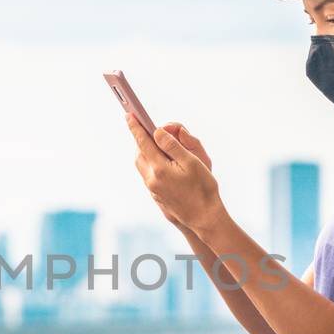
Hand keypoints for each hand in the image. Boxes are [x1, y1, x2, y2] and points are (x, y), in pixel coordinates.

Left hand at [125, 113, 224, 233]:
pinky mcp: (157, 196)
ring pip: (142, 165)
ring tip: (152, 141)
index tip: (129, 115)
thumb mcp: (192, 162)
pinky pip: (147, 174)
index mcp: (159, 169)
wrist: (205, 218)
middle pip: (139, 154)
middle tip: (143, 126)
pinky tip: (159, 160)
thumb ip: (172, 146)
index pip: (143, 143)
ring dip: (144, 151)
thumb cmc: (203, 188)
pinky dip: (150, 163)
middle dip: (140, 139)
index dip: (136, 128)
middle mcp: (152, 180)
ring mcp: (153, 189)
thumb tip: (157, 132)